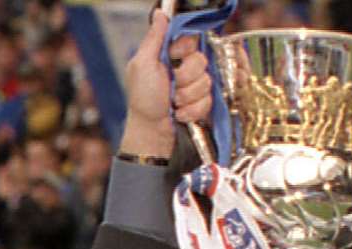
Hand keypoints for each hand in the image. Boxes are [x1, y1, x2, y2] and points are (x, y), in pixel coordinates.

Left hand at [121, 10, 204, 157]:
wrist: (152, 131)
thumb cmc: (143, 98)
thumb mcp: (143, 64)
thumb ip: (154, 39)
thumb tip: (161, 14)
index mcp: (169, 55)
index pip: (191, 40)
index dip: (185, 50)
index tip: (174, 57)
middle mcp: (183, 68)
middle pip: (201, 62)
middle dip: (186, 79)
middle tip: (171, 88)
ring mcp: (194, 87)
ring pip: (206, 83)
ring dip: (188, 97)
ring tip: (174, 104)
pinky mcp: (202, 104)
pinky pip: (208, 101)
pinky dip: (192, 111)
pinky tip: (180, 114)